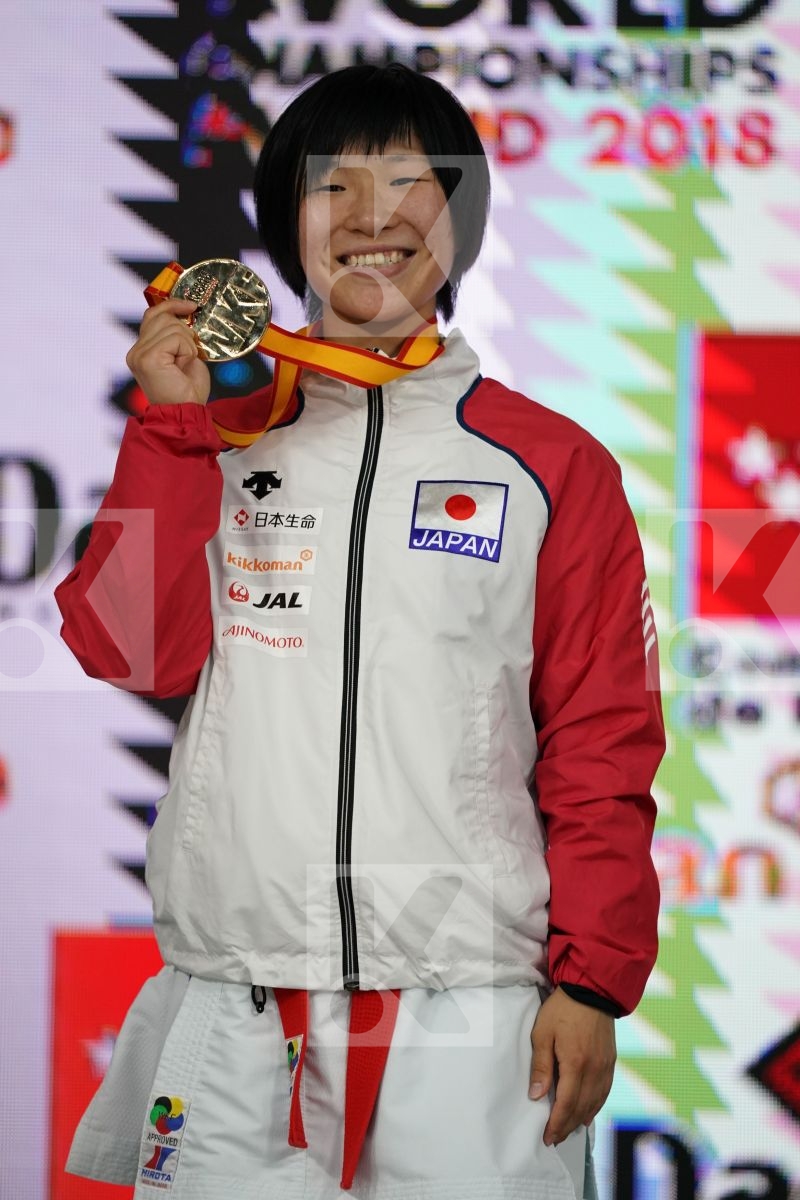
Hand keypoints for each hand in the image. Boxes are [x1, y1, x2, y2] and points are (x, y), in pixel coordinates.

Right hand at [126, 299, 210, 406]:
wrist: (186, 414)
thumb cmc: (187, 391)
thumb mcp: (183, 357)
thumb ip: (177, 337)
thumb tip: (185, 313)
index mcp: (141, 350)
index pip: (152, 315)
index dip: (172, 305)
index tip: (191, 306)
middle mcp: (136, 351)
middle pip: (163, 317)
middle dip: (184, 332)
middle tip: (189, 355)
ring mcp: (139, 354)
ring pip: (171, 326)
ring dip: (187, 344)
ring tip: (185, 363)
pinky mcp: (148, 358)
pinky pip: (175, 338)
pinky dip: (187, 350)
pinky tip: (184, 366)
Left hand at [529, 987, 615, 1144]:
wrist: (591, 989)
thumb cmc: (562, 1009)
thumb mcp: (543, 1033)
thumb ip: (541, 1065)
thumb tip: (536, 1096)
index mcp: (576, 1063)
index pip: (566, 1104)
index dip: (556, 1123)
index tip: (547, 1137)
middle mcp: (594, 1069)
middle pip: (581, 1108)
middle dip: (567, 1126)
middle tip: (554, 1138)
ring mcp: (606, 1066)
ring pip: (595, 1102)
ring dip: (581, 1119)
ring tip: (567, 1129)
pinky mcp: (611, 1061)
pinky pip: (605, 1091)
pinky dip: (595, 1106)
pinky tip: (587, 1113)